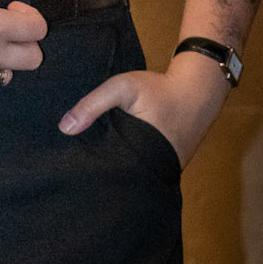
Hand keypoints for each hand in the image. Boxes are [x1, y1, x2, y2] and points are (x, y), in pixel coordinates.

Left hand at [58, 48, 227, 167]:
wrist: (199, 92)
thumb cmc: (159, 90)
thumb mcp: (123, 88)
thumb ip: (93, 104)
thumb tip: (64, 128)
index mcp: (133, 154)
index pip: (101, 170)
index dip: (83, 167)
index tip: (63, 164)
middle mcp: (146, 169)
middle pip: (111, 175)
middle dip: (94, 170)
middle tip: (69, 165)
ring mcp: (156, 170)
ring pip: (125, 173)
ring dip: (109, 166)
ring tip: (83, 161)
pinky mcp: (162, 165)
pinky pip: (137, 167)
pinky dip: (124, 161)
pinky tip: (108, 153)